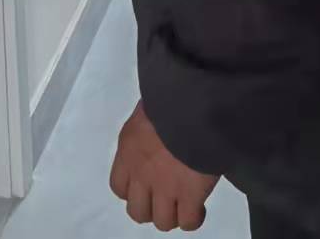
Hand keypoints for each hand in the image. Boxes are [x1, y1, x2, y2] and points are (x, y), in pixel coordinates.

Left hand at [108, 103, 217, 230]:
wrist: (192, 103)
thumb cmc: (170, 97)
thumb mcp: (150, 109)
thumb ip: (147, 129)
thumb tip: (158, 131)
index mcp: (129, 149)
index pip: (119, 187)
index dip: (134, 191)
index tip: (148, 185)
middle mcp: (141, 173)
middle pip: (137, 212)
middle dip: (152, 209)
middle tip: (168, 197)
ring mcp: (165, 187)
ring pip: (162, 222)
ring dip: (173, 215)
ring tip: (185, 202)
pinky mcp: (189, 195)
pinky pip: (187, 222)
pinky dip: (193, 218)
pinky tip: (200, 205)